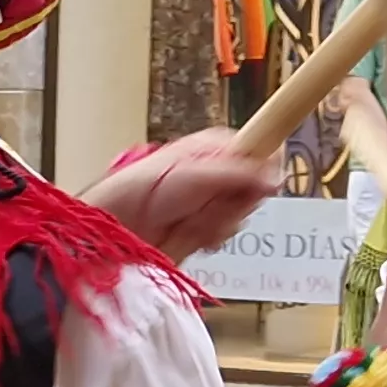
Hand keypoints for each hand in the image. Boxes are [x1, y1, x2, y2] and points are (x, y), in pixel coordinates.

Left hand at [82, 130, 278, 257]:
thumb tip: (276, 175)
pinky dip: (209, 238)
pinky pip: (224, 234)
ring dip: (217, 223)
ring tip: (188, 220)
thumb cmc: (138, 190)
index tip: (246, 188)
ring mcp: (209, 201)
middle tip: (205, 206)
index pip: (260, 152)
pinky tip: (190, 234)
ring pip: (240, 215)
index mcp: (215, 148)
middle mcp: (215, 173)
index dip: (258, 174)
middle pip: (254, 189)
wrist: (110, 227)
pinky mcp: (202, 227)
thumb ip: (236, 174)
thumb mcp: (192, 174)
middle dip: (231, 204)